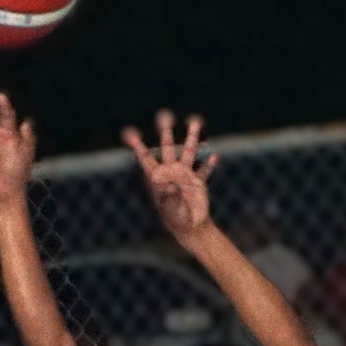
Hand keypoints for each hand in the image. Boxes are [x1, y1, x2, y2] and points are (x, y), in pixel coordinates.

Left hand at [121, 110, 218, 247]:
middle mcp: (171, 173)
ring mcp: (185, 176)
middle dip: (166, 132)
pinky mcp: (198, 182)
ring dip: (192, 138)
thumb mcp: (170, 208)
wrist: (190, 228)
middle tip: (164, 116)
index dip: (139, 148)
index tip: (132, 135)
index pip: (147, 160)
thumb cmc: (176, 219)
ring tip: (195, 122)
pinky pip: (204, 170)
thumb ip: (168, 195)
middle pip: (167, 148)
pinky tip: (214, 156)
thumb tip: (168, 183)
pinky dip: (209, 164)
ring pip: (188, 152)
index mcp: (158, 179)